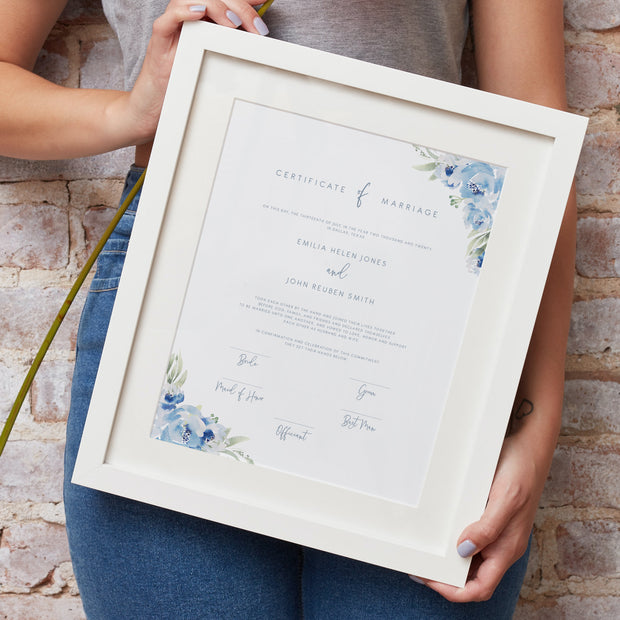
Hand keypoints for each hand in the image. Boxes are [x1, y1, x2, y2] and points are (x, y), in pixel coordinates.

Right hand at [118, 0, 265, 144]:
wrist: (152, 106)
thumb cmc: (182, 86)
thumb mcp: (212, 66)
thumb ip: (229, 50)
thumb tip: (255, 42)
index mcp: (199, 22)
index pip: (222, 0)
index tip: (263, 1)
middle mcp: (185, 20)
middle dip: (239, 8)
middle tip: (257, 28)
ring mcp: (171, 29)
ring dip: (216, 6)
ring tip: (234, 22)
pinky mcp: (159, 43)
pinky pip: (168, 20)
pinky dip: (184, 12)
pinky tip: (200, 12)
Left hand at [411, 434, 543, 601]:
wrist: (530, 447)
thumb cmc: (522, 471)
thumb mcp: (505, 499)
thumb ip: (487, 528)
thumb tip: (463, 550)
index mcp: (507, 548)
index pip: (480, 587)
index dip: (454, 591)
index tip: (430, 579)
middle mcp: (502, 546)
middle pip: (473, 578)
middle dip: (446, 579)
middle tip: (420, 567)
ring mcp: (497, 533)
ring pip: (471, 560)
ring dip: (449, 561)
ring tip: (426, 554)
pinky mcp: (491, 519)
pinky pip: (471, 540)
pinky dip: (454, 543)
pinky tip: (440, 534)